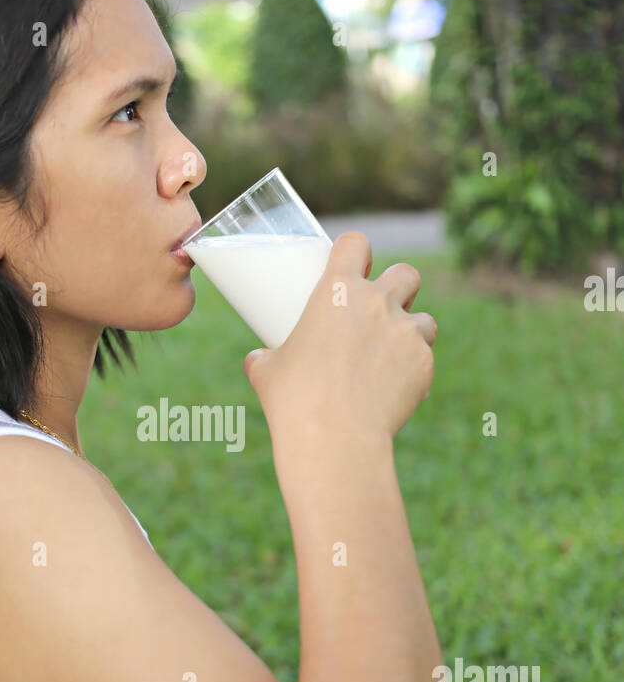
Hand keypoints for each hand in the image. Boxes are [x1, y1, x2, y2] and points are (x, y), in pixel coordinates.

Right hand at [244, 232, 437, 455]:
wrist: (335, 439)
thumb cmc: (294, 401)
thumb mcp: (266, 372)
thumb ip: (263, 357)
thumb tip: (256, 359)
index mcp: (336, 291)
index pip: (355, 243)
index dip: (356, 250)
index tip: (354, 265)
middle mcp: (378, 302)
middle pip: (406, 272)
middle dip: (399, 286)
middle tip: (382, 310)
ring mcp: (406, 332)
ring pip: (424, 319)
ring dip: (412, 330)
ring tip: (393, 355)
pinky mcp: (424, 364)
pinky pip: (425, 359)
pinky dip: (413, 370)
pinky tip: (395, 390)